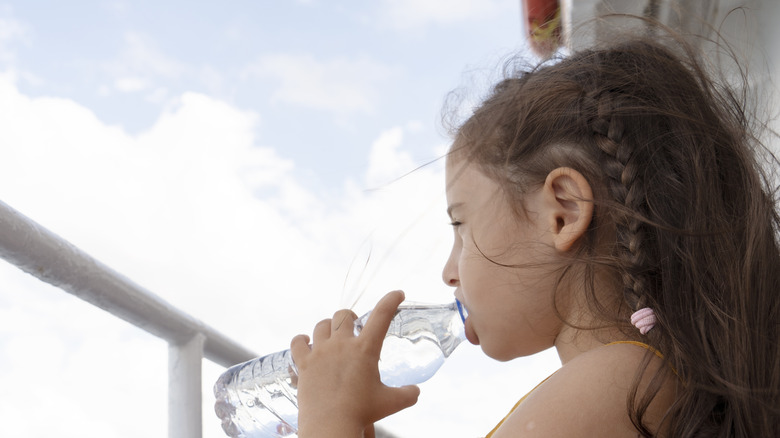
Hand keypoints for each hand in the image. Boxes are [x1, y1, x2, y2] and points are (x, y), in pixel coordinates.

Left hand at [290, 290, 420, 437]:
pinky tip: (306, 343)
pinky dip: (302, 340)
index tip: (397, 294)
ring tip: (332, 336)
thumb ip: (407, 394)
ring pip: (321, 325)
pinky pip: (298, 342)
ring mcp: (320, 352)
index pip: (382, 315)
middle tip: (354, 325)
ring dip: (328, 327)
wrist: (330, 425)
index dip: (391, 300)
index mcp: (365, 349)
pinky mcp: (303, 363)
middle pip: (344, 315)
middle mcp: (341, 345)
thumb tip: (415, 391)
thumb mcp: (390, 403)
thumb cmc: (361, 413)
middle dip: (350, 317)